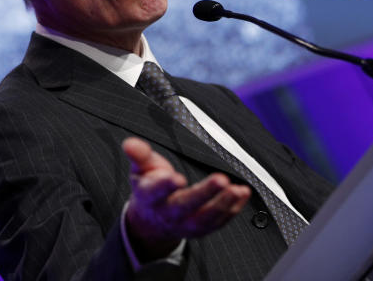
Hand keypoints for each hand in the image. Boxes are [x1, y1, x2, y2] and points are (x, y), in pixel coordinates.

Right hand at [122, 136, 250, 258]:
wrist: (152, 221)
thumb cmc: (149, 187)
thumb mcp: (140, 169)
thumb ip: (139, 155)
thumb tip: (129, 143)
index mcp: (149, 197)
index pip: (155, 192)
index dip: (165, 186)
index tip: (177, 178)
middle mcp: (167, 213)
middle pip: (185, 206)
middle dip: (204, 193)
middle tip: (220, 179)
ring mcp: (186, 224)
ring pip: (205, 218)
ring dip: (223, 204)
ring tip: (237, 190)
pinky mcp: (202, 229)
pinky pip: (219, 222)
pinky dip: (233, 209)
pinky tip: (243, 193)